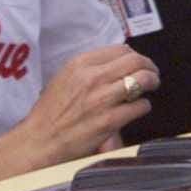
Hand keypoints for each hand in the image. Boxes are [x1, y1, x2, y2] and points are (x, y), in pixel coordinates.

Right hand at [0, 45, 159, 180]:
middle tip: (152, 74)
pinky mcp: (110, 120)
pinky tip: (136, 109)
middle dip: (149, 67)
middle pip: (136, 61)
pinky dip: (143, 106)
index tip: (138, 63)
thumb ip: (92, 67)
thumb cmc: (51, 112)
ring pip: (143, 79)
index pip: (122, 49)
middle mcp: (92, 78)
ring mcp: (102, 99)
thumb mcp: (66, 77)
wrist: (38, 141)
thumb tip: (120, 59)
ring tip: (150, 87)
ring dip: (151, 82)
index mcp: (80, 64)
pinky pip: (141, 106)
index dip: (135, 56)